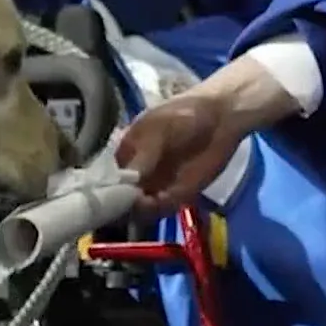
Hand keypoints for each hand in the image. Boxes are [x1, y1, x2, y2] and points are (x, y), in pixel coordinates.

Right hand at [114, 54, 302, 216]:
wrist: (222, 118)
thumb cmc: (184, 114)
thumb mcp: (157, 130)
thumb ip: (142, 157)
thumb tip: (123, 182)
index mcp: (126, 153)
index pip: (108, 176)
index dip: (103, 187)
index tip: (105, 196)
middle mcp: (137, 173)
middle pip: (119, 196)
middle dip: (119, 204)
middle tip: (127, 203)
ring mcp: (156, 186)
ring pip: (138, 207)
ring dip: (138, 210)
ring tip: (145, 203)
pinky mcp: (176, 196)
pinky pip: (160, 210)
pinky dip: (157, 211)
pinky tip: (158, 203)